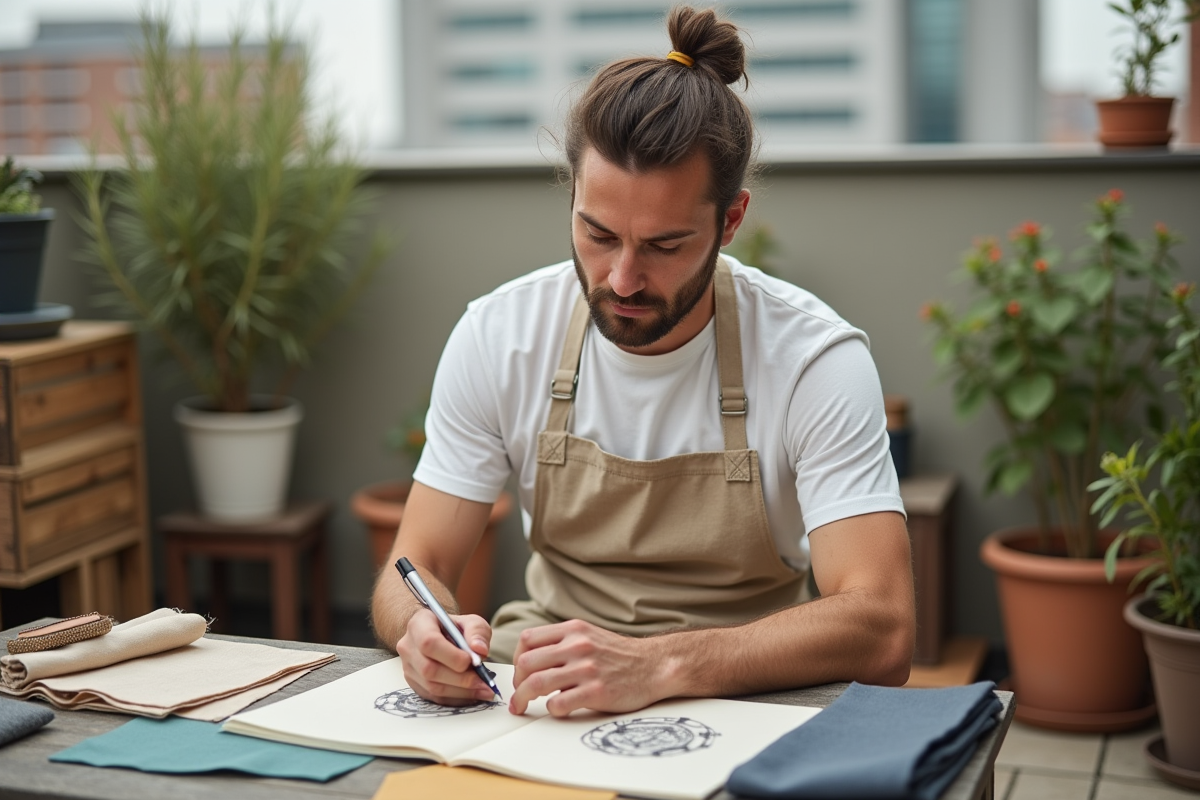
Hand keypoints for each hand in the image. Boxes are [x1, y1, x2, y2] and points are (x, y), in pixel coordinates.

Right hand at [396, 608, 495, 704]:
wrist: (439, 634)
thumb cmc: (454, 627)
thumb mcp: (470, 621)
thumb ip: (477, 632)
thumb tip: (480, 651)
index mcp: (419, 625)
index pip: (429, 642)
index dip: (451, 656)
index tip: (472, 661)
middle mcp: (408, 647)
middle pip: (429, 669)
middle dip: (460, 678)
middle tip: (483, 681)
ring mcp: (408, 667)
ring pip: (431, 686)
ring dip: (461, 692)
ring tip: (484, 690)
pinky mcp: (414, 684)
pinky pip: (434, 697)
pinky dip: (456, 698)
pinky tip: (473, 694)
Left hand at [509, 619, 668, 716]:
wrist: (655, 665)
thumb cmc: (619, 654)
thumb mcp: (589, 635)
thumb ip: (562, 642)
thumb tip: (530, 660)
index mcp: (573, 630)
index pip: (527, 640)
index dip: (517, 659)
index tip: (520, 673)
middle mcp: (578, 646)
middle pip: (527, 663)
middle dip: (517, 682)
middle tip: (519, 694)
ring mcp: (587, 669)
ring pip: (537, 683)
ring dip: (523, 699)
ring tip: (522, 707)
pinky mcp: (596, 692)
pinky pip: (558, 703)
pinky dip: (551, 709)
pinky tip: (558, 708)